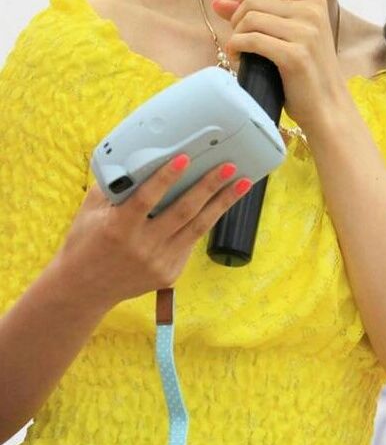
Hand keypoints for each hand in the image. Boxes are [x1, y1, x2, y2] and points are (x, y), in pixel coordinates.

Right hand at [55, 156, 252, 309]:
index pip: (146, 199)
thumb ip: (113, 185)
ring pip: (197, 227)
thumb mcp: (91, 210)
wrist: (84, 289)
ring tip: (242, 182)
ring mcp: (158, 262)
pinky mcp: (170, 273)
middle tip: (228, 166)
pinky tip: (223, 201)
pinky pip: (192, 241)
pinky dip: (208, 219)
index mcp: (118, 228)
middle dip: (209, 186)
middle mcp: (142, 247)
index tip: (184, 158)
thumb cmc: (85, 242)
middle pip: (182, 212)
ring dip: (222, 202)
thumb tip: (135, 154)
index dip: (165, 178)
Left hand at [212, 0, 347, 133]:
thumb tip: (218, 3)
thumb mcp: (287, 33)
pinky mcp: (295, 55)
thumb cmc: (306, 69)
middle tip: (239, 36)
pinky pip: (251, 40)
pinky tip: (237, 57)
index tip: (244, 12)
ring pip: (250, 18)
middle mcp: (312, 10)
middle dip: (238, 17)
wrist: (327, 105)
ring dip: (236, 34)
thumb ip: (257, 13)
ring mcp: (306, 32)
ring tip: (239, 49)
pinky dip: (236, 47)